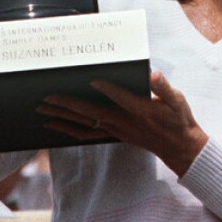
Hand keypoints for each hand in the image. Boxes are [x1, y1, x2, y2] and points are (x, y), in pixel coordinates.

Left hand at [39, 72, 207, 175]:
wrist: (179, 147)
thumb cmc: (179, 119)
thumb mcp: (178, 101)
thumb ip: (164, 88)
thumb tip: (153, 74)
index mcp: (141, 109)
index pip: (120, 97)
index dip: (106, 88)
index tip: (90, 78)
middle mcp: (125, 121)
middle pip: (92, 112)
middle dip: (69, 104)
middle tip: (48, 95)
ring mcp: (117, 130)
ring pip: (85, 123)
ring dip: (62, 117)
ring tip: (42, 109)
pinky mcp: (114, 135)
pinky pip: (87, 134)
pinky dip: (68, 130)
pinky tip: (54, 125)